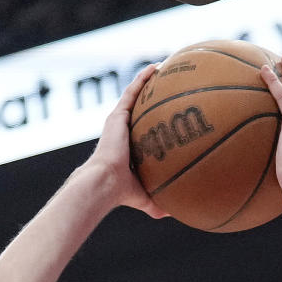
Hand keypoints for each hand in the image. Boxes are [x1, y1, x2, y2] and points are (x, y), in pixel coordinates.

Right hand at [85, 65, 168, 217]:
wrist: (104, 182)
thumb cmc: (122, 193)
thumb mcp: (146, 198)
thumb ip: (160, 203)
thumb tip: (177, 214)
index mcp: (129, 149)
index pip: (144, 132)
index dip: (155, 123)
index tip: (169, 116)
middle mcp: (124, 133)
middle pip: (141, 110)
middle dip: (154, 98)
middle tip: (171, 86)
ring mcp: (119, 122)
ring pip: (136, 96)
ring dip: (148, 82)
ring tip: (164, 68)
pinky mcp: (117, 115)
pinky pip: (132, 92)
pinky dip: (143, 79)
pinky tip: (157, 67)